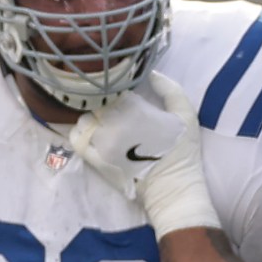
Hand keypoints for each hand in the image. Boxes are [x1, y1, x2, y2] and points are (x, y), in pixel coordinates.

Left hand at [68, 72, 220, 235]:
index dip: (118, 89)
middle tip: (117, 112)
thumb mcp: (186, 116)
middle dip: (105, 104)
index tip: (126, 97)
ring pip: (85, 116)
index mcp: (131, 107)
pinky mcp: (91, 156)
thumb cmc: (181, 152)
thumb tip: (151, 72)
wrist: (172, 189)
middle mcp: (110, 120)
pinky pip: (75, 136)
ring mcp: (98, 139)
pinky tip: (93, 135)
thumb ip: (171, 90)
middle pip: (96, 101)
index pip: (113, 87)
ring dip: (93, 118)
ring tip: (106, 125)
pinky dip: (81, 132)